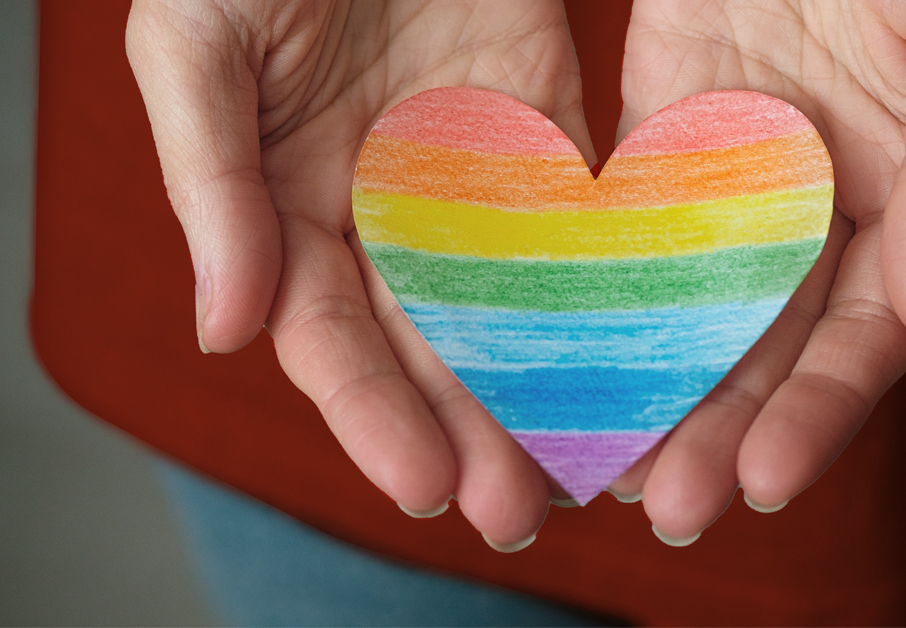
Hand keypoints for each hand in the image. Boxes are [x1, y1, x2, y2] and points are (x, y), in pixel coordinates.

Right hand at [126, 0, 596, 549]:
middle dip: (473, 430)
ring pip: (512, 307)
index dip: (374, 415)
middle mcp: (383, 214)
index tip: (426, 485)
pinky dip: (608, 294)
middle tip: (522, 510)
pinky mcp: (545, 137)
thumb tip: (222, 334)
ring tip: (590, 469)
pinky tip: (641, 358)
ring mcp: (468, 182)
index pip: (332, 337)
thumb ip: (209, 185)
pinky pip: (580, 227)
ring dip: (547, 388)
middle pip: (431, 344)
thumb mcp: (200, 45)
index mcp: (289, 207)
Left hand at [605, 0, 905, 543]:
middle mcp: (814, 203)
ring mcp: (731, 173)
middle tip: (667, 506)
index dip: (817, 412)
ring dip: (649, 382)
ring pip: (686, 299)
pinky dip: (593, 290)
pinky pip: (621, 222)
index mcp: (903, 196)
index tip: (763, 483)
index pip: (861, 335)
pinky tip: (557, 355)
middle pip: (764, 340)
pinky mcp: (656, 129)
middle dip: (720, 427)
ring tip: (600, 465)